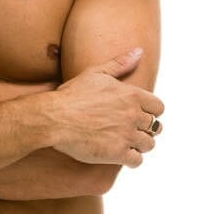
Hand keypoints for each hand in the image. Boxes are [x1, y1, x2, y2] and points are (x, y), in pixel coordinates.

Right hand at [49, 48, 163, 166]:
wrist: (54, 118)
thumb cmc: (71, 95)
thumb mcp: (96, 73)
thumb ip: (120, 64)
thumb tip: (139, 52)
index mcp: (132, 95)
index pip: (159, 107)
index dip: (152, 113)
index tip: (141, 116)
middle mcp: (133, 115)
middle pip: (155, 127)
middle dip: (146, 130)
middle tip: (131, 132)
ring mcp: (126, 135)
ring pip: (148, 145)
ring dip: (140, 146)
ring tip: (127, 145)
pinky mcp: (117, 153)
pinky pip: (137, 161)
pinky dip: (132, 160)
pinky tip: (121, 156)